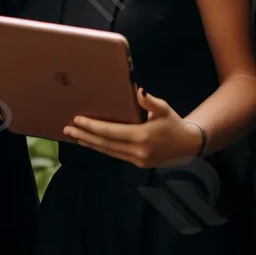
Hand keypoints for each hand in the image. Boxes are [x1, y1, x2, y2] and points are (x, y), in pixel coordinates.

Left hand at [61, 88, 203, 167]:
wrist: (188, 146)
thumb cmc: (174, 123)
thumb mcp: (164, 109)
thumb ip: (150, 102)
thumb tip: (139, 91)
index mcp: (142, 136)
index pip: (111, 131)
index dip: (93, 126)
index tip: (78, 119)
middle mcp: (138, 151)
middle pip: (105, 144)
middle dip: (85, 135)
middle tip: (67, 128)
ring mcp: (137, 160)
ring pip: (108, 151)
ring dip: (90, 143)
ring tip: (75, 136)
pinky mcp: (137, 163)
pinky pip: (115, 154)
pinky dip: (101, 148)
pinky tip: (92, 142)